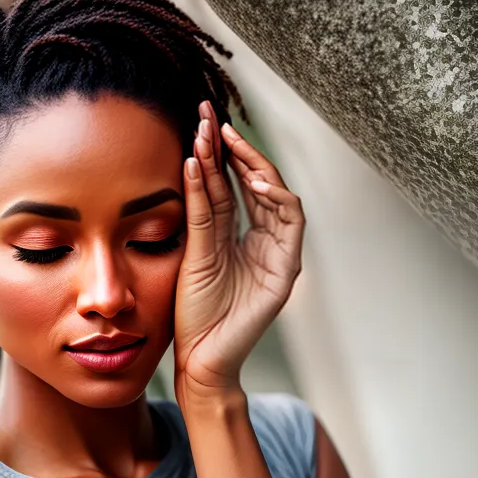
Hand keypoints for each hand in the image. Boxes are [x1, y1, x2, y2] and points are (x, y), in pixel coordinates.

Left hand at [173, 100, 305, 398]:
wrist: (200, 359)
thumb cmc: (192, 314)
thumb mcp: (193, 251)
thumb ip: (201, 212)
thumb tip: (194, 161)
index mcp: (240, 238)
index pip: (234, 186)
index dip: (220, 155)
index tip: (201, 124)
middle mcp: (263, 243)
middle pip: (257, 183)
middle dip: (237, 148)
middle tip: (213, 117)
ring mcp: (277, 257)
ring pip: (275, 196)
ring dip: (252, 164)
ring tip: (225, 139)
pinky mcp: (284, 272)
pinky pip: (284, 223)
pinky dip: (269, 197)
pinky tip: (244, 176)